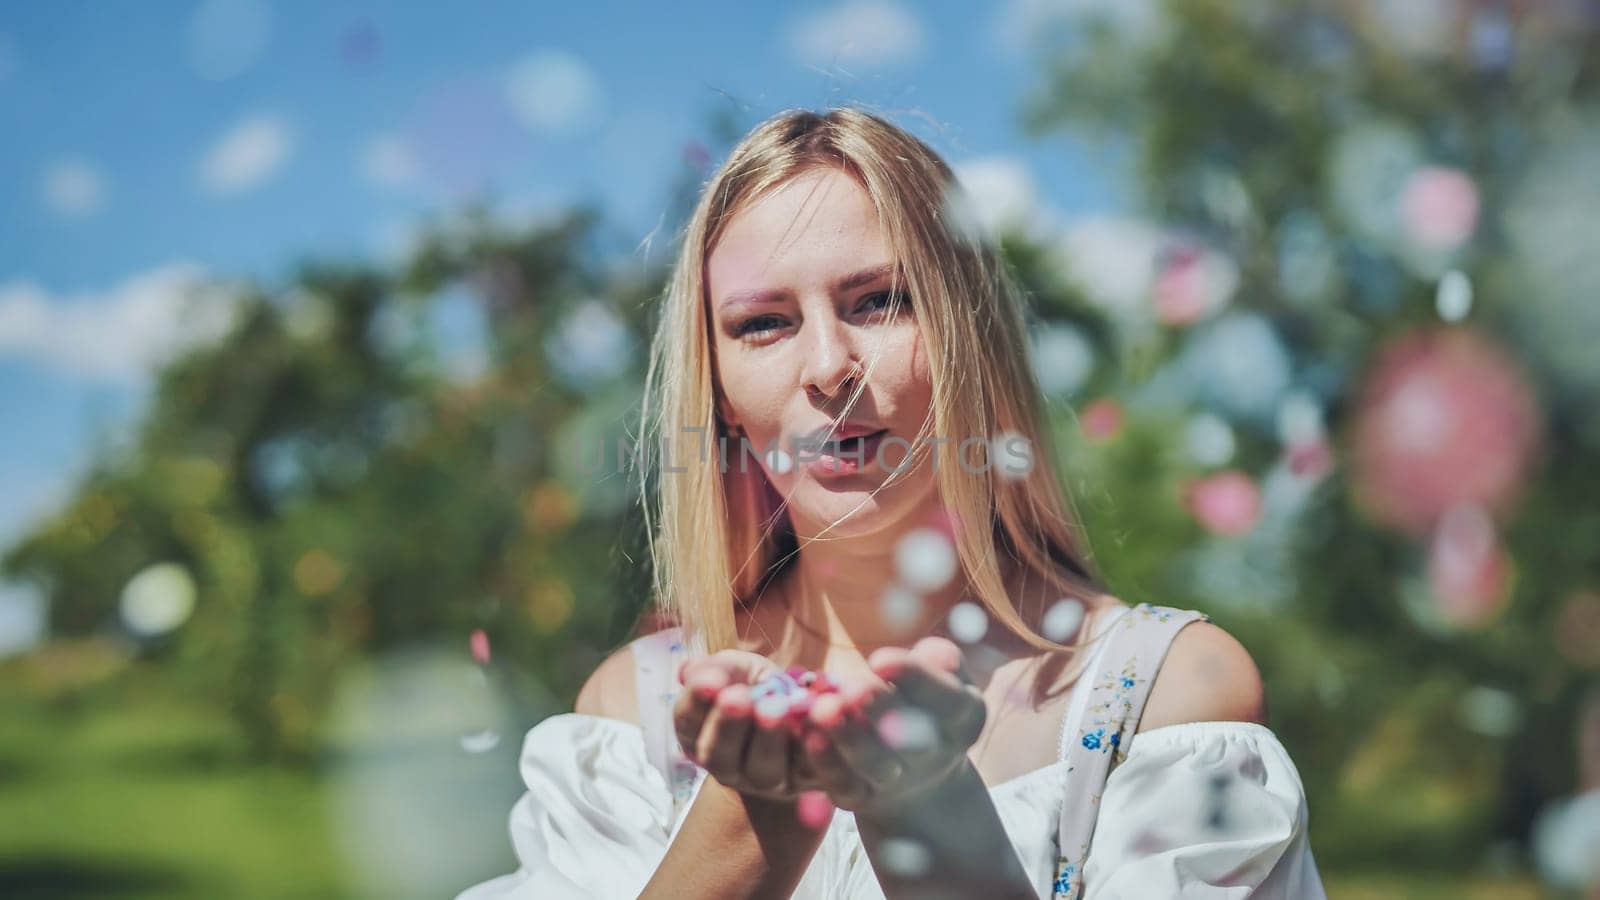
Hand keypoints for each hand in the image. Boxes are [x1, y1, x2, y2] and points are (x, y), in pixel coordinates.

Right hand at [673, 650, 820, 801]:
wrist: (802, 712)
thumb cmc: (758, 685)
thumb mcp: (737, 670)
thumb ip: (717, 669)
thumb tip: (690, 670)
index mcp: (699, 736)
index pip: (688, 721)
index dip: (697, 699)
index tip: (712, 679)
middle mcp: (726, 767)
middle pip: (719, 754)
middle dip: (729, 724)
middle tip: (740, 696)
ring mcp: (766, 781)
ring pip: (763, 769)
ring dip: (769, 739)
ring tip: (777, 706)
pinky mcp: (806, 781)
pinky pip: (810, 769)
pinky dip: (816, 749)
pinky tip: (816, 723)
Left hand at [800, 636, 985, 816]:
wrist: (916, 769)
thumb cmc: (925, 700)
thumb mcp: (942, 676)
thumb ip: (939, 660)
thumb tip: (936, 655)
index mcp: (963, 720)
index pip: (949, 701)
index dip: (917, 679)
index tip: (881, 659)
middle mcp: (934, 756)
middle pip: (914, 739)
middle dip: (882, 710)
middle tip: (854, 686)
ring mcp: (897, 782)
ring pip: (875, 764)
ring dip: (849, 737)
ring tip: (825, 708)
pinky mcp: (860, 797)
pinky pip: (843, 784)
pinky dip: (826, 762)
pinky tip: (810, 735)